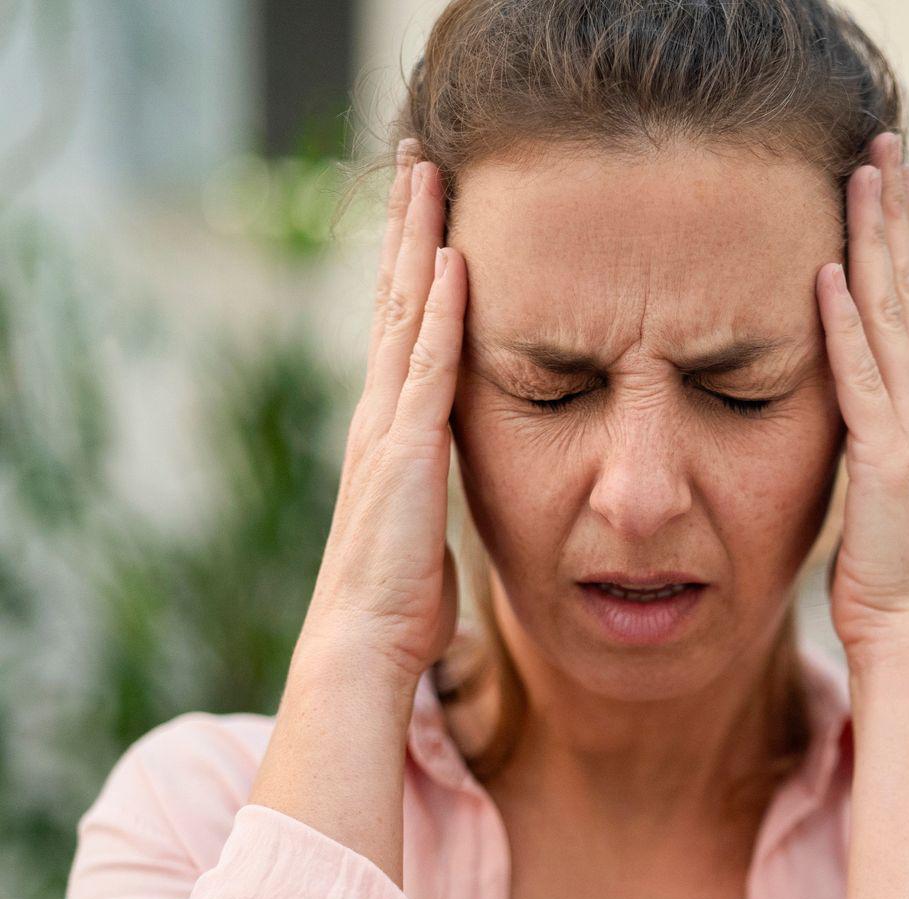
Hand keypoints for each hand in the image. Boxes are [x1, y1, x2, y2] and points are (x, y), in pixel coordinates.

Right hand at [300, 141, 463, 684]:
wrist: (365, 645)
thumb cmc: (400, 599)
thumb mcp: (427, 521)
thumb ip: (437, 481)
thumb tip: (455, 473)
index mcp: (390, 426)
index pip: (401, 322)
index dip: (413, 259)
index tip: (428, 203)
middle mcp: (380, 411)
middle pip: (393, 294)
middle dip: (406, 222)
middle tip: (418, 153)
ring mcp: (387, 425)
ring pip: (403, 309)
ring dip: (418, 238)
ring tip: (429, 172)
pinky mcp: (406, 451)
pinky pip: (427, 366)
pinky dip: (439, 311)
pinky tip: (455, 261)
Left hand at [817, 133, 908, 660]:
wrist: (908, 627)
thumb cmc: (882, 566)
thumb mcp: (876, 484)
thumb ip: (874, 434)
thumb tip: (870, 406)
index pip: (904, 302)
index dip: (893, 237)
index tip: (880, 177)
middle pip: (906, 287)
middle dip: (892, 212)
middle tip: (882, 143)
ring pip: (890, 315)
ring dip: (873, 243)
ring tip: (863, 177)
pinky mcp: (890, 460)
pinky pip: (860, 380)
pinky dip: (844, 327)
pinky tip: (827, 277)